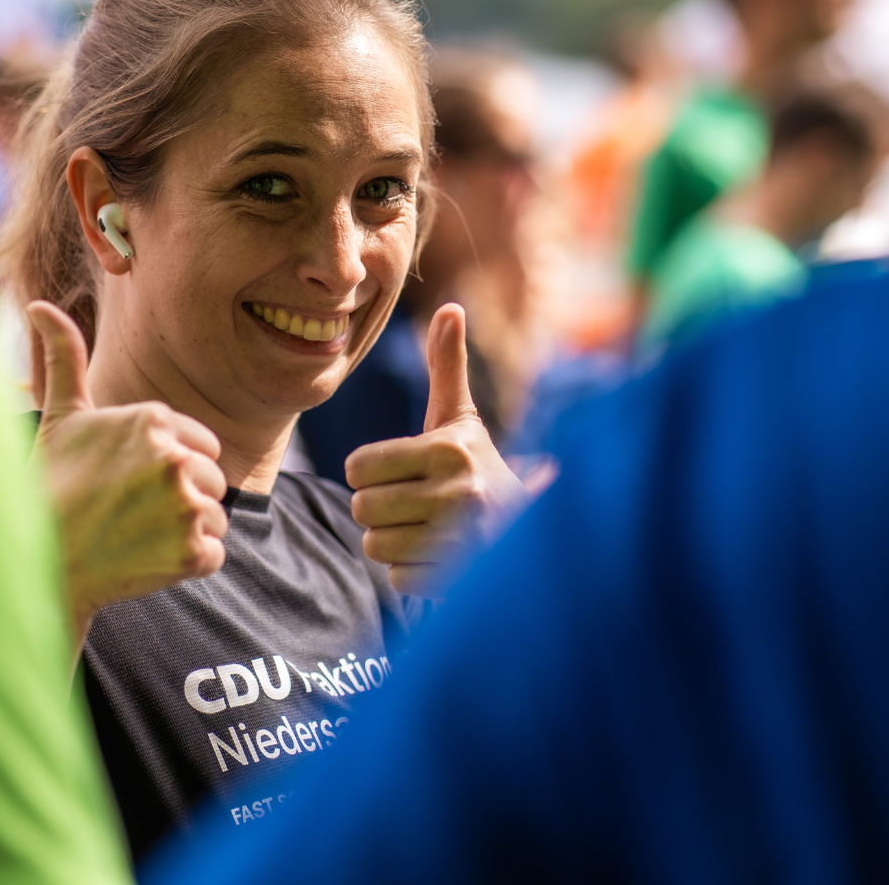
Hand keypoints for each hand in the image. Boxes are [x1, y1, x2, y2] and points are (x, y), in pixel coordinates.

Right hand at [25, 302, 228, 653]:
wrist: (40, 561)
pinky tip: (148, 559)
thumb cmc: (49, 485)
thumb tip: (41, 305)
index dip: (171, 467)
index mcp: (156, 419)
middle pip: (212, 481)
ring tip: (137, 535)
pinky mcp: (192, 553)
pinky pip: (214, 555)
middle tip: (132, 512)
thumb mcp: (61, 415)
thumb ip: (67, 356)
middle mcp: (177, 458)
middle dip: (181, 498)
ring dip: (185, 532)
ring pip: (215, 518)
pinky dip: (187, 563)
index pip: (203, 446)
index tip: (132, 482)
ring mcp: (186, 507)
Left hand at [345, 303, 527, 597]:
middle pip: (361, 509)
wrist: (531, 530)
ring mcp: (461, 539)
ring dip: (393, 542)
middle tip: (413, 504)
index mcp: (448, 449)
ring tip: (427, 529)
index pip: (357, 466)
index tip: (402, 473)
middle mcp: (459, 492)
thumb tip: (449, 308)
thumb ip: (447, 367)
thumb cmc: (477, 468)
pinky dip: (411, 572)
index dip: (370, 472)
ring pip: (375, 547)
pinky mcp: (460, 579)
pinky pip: (397, 580)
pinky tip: (438, 555)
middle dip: (379, 509)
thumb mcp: (461, 419)